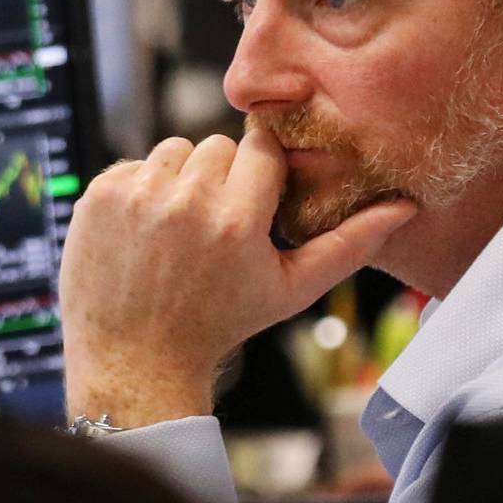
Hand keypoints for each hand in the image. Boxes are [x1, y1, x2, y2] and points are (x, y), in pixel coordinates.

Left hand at [58, 120, 415, 425]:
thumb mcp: (291, 290)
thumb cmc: (220, 324)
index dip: (259, 175)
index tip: (252, 203)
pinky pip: (134, 163)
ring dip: (181, 180)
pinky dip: (141, 189)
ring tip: (180, 231)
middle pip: (218, 145)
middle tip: (214, 228)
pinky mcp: (99, 195)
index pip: (261, 148)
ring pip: (174, 149)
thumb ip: (349, 245)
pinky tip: (146, 233)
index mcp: (237, 222)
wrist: (134, 357)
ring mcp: (136, 196)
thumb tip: (403, 208)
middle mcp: (185, 203)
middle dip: (221, 178)